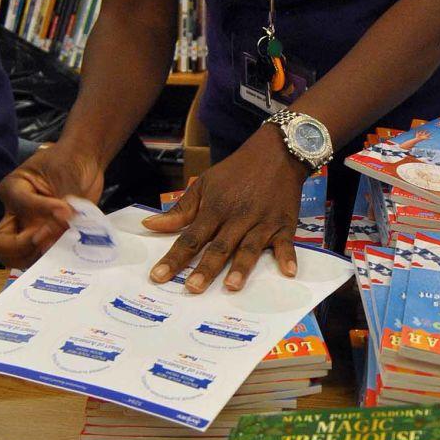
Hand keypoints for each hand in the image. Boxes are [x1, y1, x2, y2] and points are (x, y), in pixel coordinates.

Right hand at [0, 142, 104, 267]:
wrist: (87, 163)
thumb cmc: (70, 160)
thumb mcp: (65, 175)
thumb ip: (62, 203)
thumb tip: (62, 224)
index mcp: (12, 191)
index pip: (18, 208)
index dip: (41, 213)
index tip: (65, 210)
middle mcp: (16, 214)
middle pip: (1, 247)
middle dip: (24, 248)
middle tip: (50, 241)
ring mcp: (30, 229)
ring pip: (20, 258)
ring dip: (41, 257)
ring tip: (64, 246)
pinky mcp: (47, 239)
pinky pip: (43, 259)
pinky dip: (54, 260)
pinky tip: (71, 252)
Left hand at [142, 124, 304, 292]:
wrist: (276, 152)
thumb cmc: (236, 171)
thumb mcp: (204, 183)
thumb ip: (181, 210)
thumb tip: (150, 225)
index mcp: (215, 209)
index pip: (191, 237)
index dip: (174, 258)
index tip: (158, 276)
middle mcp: (238, 218)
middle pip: (219, 246)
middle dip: (206, 268)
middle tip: (192, 288)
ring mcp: (262, 222)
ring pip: (250, 247)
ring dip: (241, 267)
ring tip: (232, 286)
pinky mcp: (284, 225)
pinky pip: (286, 243)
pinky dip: (288, 257)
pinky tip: (288, 273)